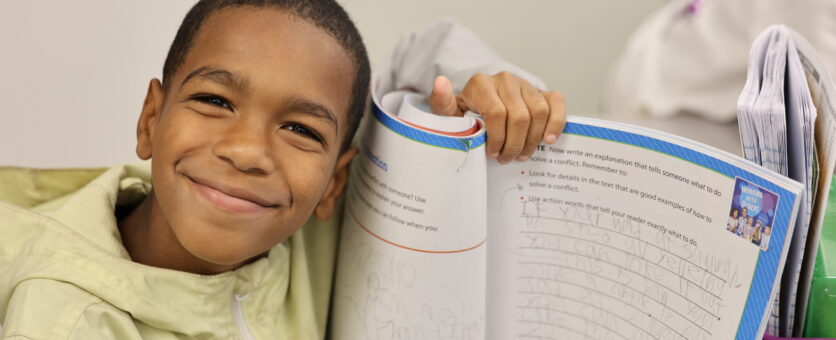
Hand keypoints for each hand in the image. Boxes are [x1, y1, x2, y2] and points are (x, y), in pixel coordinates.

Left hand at [428, 72, 565, 163]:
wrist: (480, 106)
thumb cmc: (465, 115)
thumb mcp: (449, 113)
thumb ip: (442, 102)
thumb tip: (440, 82)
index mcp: (481, 84)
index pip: (496, 113)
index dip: (497, 138)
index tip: (492, 154)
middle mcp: (505, 80)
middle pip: (520, 116)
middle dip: (515, 143)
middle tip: (508, 158)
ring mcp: (525, 84)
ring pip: (539, 112)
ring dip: (533, 139)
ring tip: (523, 154)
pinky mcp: (541, 91)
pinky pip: (556, 102)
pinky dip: (556, 122)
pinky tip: (549, 139)